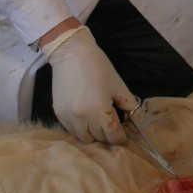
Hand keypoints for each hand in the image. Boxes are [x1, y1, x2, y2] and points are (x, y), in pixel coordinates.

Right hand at [44, 25, 136, 144]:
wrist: (71, 53)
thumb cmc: (98, 66)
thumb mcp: (118, 85)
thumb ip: (129, 107)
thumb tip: (135, 125)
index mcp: (99, 109)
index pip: (113, 135)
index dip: (121, 136)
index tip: (123, 132)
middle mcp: (82, 117)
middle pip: (99, 138)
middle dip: (107, 132)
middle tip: (111, 120)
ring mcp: (68, 117)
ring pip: (84, 138)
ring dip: (93, 133)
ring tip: (97, 119)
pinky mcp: (58, 114)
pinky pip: (72, 130)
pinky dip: (80, 127)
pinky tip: (84, 115)